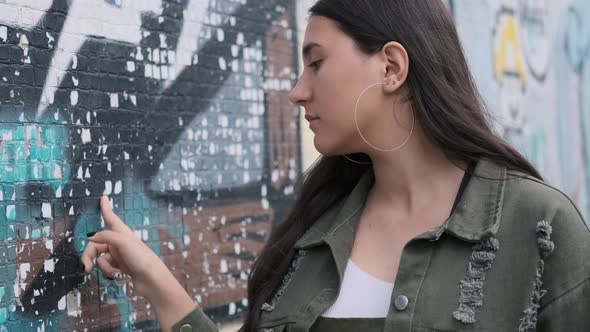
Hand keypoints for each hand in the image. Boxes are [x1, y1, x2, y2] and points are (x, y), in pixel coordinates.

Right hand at [81, 196, 197, 329]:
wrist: (152, 280)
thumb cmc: (141, 258)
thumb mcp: (123, 242)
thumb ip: (105, 236)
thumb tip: (91, 238)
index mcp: (121, 233)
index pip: (111, 218)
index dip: (106, 208)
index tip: (104, 197)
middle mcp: (119, 242)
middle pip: (96, 245)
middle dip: (88, 256)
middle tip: (86, 268)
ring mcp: (119, 255)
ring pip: (100, 259)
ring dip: (103, 267)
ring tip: (114, 273)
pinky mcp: (120, 267)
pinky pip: (106, 268)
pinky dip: (109, 272)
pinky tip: (119, 276)